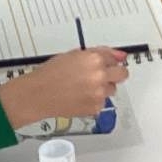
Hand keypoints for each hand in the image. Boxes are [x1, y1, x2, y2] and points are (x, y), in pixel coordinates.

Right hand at [0, 49, 129, 126]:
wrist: (38, 94)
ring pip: (112, 89)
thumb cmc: (51, 74)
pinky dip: (94, 100)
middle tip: (103, 76)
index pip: (116, 58)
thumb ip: (99, 53)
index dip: (109, 61)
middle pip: (123, 74)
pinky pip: (102, 102)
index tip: (106, 64)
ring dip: (103, 88)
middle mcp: (99, 76)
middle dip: (115, 74)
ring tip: (83, 87)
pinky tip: (80, 96)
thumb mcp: (74, 55)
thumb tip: (119, 55)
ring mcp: (99, 93)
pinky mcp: (96, 107)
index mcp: (94, 59)